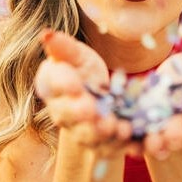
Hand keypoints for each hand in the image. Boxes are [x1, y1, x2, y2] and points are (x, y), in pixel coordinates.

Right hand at [35, 30, 135, 155]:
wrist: (98, 95)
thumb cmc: (82, 70)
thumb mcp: (76, 55)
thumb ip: (64, 47)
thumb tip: (46, 33)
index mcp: (53, 89)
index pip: (54, 87)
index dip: (63, 85)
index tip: (75, 83)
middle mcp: (64, 114)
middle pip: (70, 117)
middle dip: (82, 116)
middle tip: (93, 111)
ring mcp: (83, 132)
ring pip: (91, 137)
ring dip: (103, 134)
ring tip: (117, 127)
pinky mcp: (105, 144)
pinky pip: (113, 148)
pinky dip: (124, 147)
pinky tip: (136, 142)